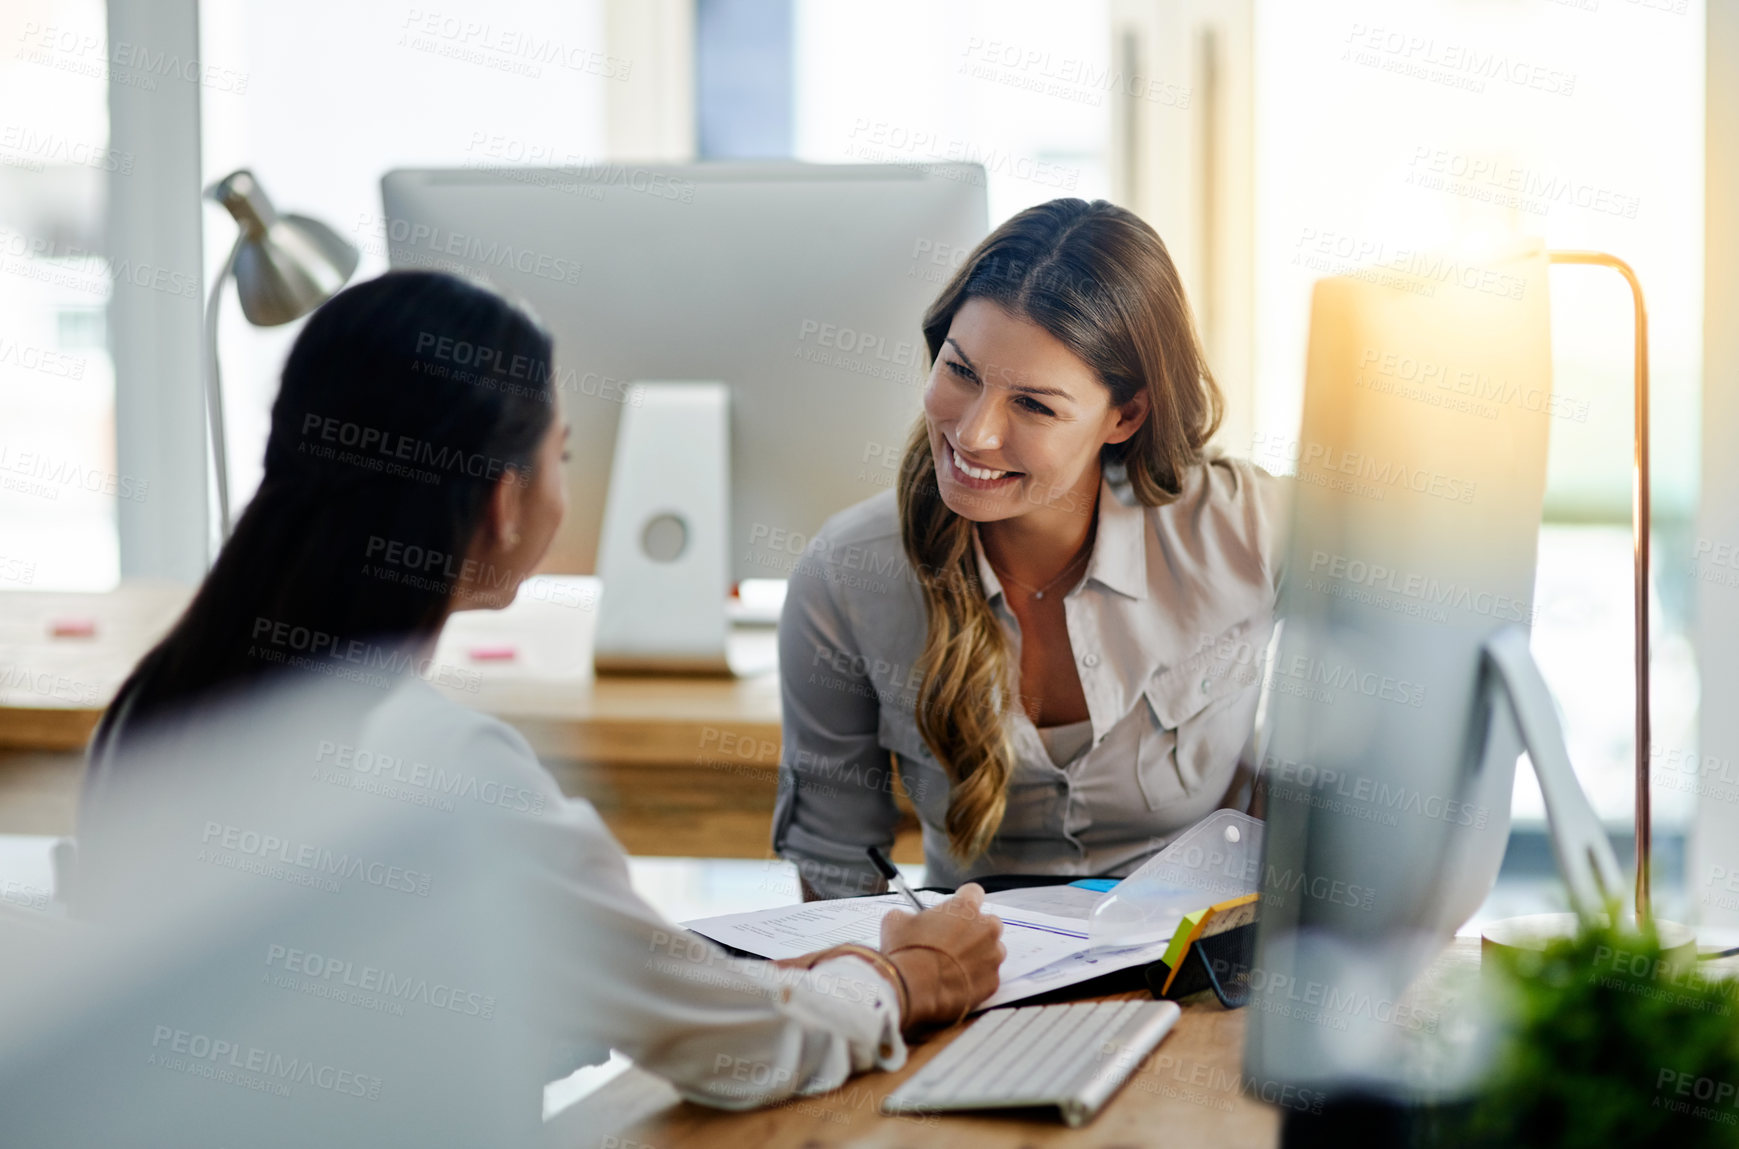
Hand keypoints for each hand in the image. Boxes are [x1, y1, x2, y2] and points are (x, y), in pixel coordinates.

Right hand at [881, 883, 1004, 1029]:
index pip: (973, 892)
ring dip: (978, 956)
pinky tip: (956, 984)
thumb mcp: (896, 922)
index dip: (962, 901)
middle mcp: (986, 928)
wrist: (913, 989)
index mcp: (965, 907)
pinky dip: (976, 980)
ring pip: (991, 951)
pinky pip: (988, 977)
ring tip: (953, 967)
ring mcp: (992, 956)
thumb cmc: (906, 951)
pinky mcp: (992, 982)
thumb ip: (910, 916)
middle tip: (952, 943)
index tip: (954, 911)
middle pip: (987, 923)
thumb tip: (907, 920)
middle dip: (974, 931)